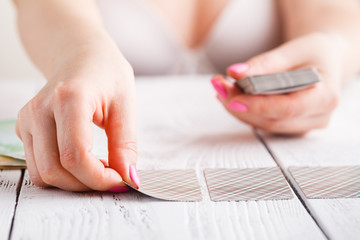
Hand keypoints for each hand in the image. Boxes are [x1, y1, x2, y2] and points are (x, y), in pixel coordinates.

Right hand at [15, 45, 139, 190]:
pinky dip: (62, 173)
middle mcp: (40, 110)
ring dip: (73, 181)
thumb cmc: (106, 74)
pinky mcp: (24, 128)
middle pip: (54, 170)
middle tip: (112, 175)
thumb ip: (126, 144)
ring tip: (99, 166)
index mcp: (69, 99)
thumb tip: (128, 178)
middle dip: (87, 183)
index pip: (75, 155)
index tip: (120, 180)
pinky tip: (83, 160)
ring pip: (42, 173)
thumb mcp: (125, 104)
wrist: (80, 55)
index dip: (99, 177)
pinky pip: (38, 165)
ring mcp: (27, 120)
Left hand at [211, 32, 344, 134]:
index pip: (287, 108)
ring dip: (239, 109)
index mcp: (326, 97)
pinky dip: (246, 111)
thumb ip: (264, 64)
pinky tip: (232, 96)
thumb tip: (235, 73)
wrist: (325, 59)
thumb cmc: (313, 52)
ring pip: (265, 125)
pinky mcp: (292, 126)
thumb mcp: (292, 50)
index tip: (232, 97)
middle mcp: (318, 117)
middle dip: (241, 106)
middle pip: (272, 120)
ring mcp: (305, 126)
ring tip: (222, 88)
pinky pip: (265, 123)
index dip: (257, 106)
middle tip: (219, 86)